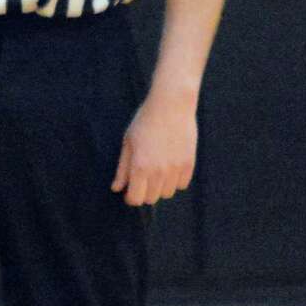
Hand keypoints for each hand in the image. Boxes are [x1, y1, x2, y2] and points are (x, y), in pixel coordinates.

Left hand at [112, 90, 197, 205]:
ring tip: (155, 170)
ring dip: (159, 187)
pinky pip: (181, 185)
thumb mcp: (128, 143)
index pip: (136, 199)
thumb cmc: (144, 122)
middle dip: (143, 192)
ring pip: (167, 193)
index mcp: (140, 167)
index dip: (130, 197)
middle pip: (151, 199)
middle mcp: (159, 172)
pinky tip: (168, 167)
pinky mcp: (189, 164)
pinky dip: (174, 181)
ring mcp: (175, 169)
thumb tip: (116, 189)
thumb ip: (122, 169)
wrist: (171, 106)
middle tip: (141, 179)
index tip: (129, 191)